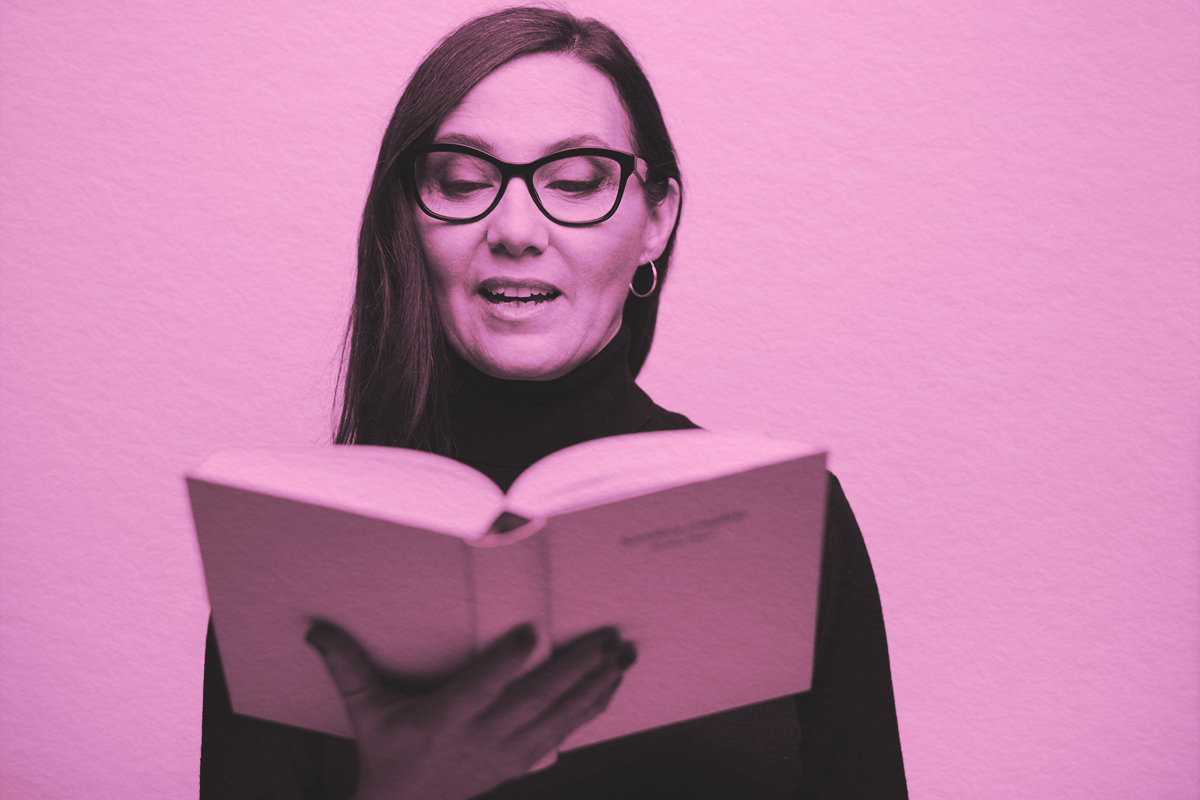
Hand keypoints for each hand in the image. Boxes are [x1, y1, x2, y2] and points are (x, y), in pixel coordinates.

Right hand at [306, 621, 636, 799]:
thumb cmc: (386, 752)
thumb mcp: (366, 710)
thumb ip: (347, 666)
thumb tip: (315, 629)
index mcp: (443, 720)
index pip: (479, 689)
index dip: (505, 664)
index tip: (531, 633)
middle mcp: (480, 738)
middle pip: (535, 702)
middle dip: (575, 670)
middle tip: (606, 638)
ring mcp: (506, 752)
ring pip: (560, 718)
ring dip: (596, 686)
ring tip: (623, 655)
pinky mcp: (522, 760)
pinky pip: (565, 731)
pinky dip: (592, 707)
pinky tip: (613, 682)